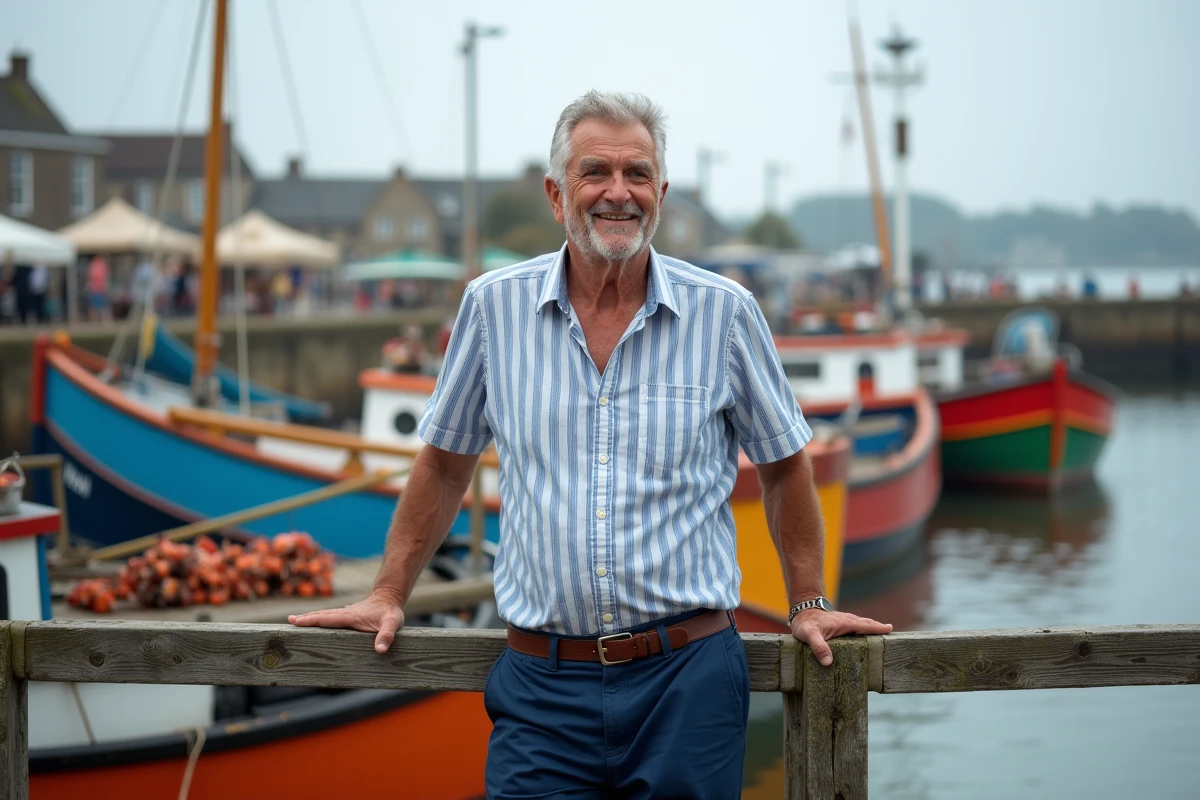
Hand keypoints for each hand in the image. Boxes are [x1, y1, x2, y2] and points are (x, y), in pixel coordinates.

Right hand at [288, 590, 405, 653]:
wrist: (391, 596)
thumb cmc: (391, 611)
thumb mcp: (393, 623)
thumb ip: (387, 635)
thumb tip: (380, 650)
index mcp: (351, 616)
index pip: (328, 619)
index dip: (312, 621)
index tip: (297, 622)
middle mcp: (345, 613)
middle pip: (322, 615)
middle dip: (306, 618)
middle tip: (289, 621)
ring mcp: (346, 613)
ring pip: (325, 615)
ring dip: (311, 617)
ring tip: (295, 620)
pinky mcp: (349, 614)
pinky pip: (331, 616)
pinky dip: (321, 618)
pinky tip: (317, 620)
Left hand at [790, 609, 891, 666]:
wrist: (800, 611)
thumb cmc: (805, 623)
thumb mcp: (809, 635)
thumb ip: (819, 647)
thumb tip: (828, 662)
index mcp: (844, 623)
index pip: (864, 625)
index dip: (876, 627)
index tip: (889, 629)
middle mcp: (846, 620)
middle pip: (866, 623)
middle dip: (878, 627)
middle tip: (891, 633)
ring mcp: (843, 621)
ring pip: (861, 623)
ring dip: (872, 627)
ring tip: (882, 634)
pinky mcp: (839, 623)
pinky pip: (855, 625)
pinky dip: (863, 628)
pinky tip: (864, 635)